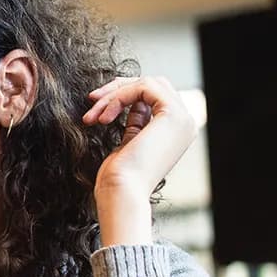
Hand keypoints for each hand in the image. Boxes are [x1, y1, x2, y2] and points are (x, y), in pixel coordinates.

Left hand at [83, 76, 194, 245]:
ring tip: (93, 117)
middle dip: (118, 88)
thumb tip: (130, 103)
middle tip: (91, 101)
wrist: (121, 192)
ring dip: (114, 95)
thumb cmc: (119, 176)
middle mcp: (185, 123)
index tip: (95, 106)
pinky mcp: (173, 115)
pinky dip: (119, 97)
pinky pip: (144, 87)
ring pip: (147, 83)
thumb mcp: (129, 142)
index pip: (153, 96)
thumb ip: (136, 121)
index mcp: (176, 130)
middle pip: (153, 85)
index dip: (122, 94)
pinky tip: (103, 118)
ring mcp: (183, 118)